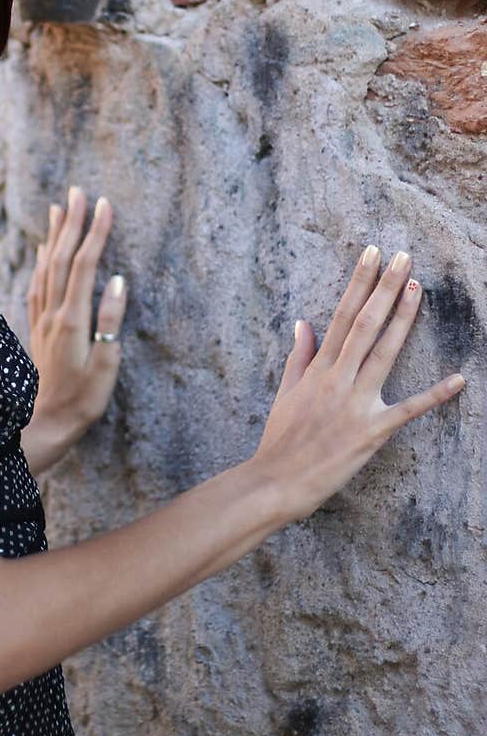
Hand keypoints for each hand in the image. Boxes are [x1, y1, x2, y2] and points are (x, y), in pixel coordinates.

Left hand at [25, 186, 127, 459]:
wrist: (45, 423)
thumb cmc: (83, 400)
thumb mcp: (106, 365)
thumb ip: (110, 321)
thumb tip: (117, 280)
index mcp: (73, 320)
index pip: (86, 266)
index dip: (96, 233)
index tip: (106, 205)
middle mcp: (53, 313)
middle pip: (63, 258)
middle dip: (72, 222)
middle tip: (79, 190)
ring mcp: (42, 319)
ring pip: (47, 266)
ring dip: (55, 235)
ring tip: (59, 207)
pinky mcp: (38, 328)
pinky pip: (38, 284)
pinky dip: (41, 261)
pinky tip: (44, 250)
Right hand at [253, 246, 465, 519]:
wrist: (276, 480)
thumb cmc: (280, 439)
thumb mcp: (286, 392)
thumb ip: (299, 356)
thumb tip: (303, 323)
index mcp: (318, 368)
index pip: (341, 314)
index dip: (358, 282)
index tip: (372, 254)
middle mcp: (337, 378)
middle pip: (364, 323)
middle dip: (384, 287)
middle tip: (403, 257)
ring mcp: (355, 403)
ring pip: (384, 352)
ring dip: (403, 318)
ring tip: (418, 287)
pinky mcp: (371, 432)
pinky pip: (408, 410)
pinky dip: (434, 395)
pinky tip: (458, 379)